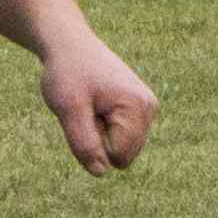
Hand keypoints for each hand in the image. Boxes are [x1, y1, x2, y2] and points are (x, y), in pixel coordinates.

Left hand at [40, 34, 157, 173]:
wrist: (70, 45)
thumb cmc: (67, 73)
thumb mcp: (68, 108)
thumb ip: (84, 142)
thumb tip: (101, 172)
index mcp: (138, 107)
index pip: (118, 156)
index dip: (93, 141)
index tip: (84, 111)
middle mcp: (150, 109)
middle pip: (123, 155)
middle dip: (100, 139)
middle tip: (87, 108)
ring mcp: (147, 110)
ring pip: (122, 149)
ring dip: (101, 134)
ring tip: (91, 106)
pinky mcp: (140, 111)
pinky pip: (120, 139)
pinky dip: (104, 127)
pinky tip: (97, 105)